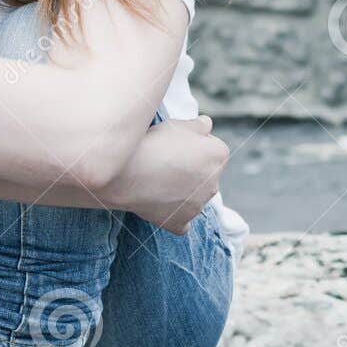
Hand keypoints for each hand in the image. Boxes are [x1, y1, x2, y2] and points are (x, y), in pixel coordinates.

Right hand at [108, 116, 229, 233]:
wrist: (127, 172)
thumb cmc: (153, 143)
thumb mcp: (177, 124)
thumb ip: (198, 125)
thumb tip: (207, 126)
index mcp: (219, 155)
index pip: (212, 148)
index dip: (193, 144)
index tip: (175, 145)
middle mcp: (214, 183)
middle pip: (206, 174)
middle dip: (192, 169)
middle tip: (166, 161)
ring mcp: (198, 205)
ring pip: (195, 197)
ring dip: (183, 191)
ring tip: (158, 180)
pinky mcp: (181, 221)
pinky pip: (183, 221)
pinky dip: (175, 215)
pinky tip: (162, 205)